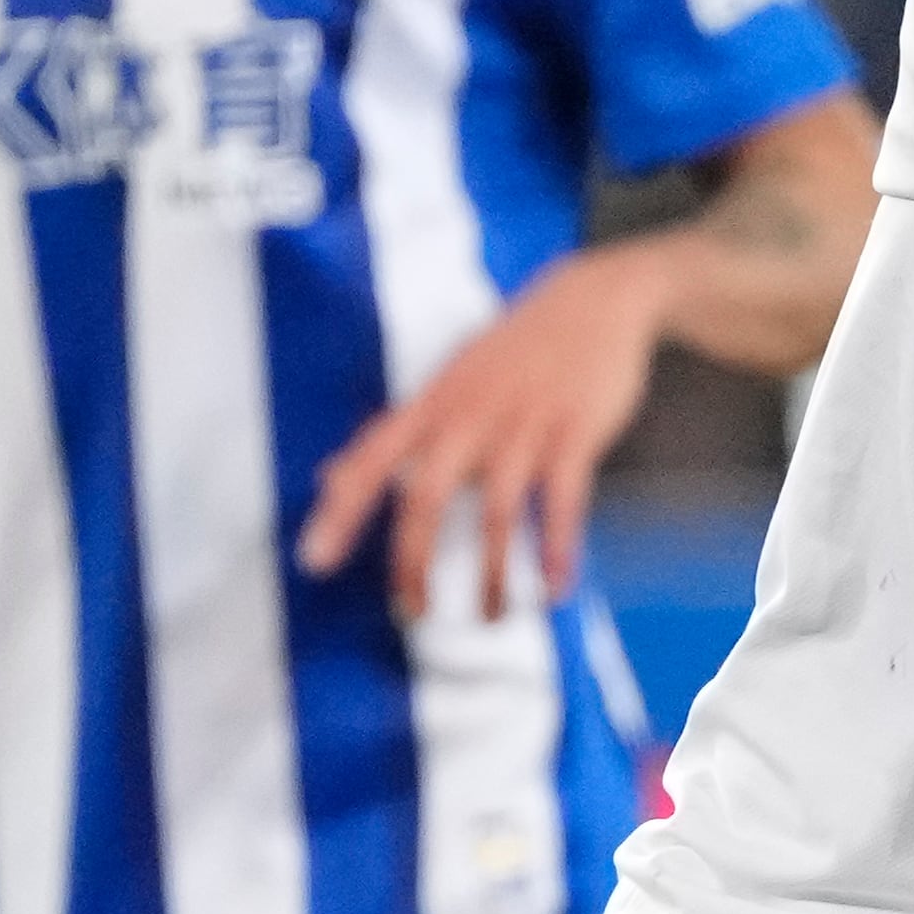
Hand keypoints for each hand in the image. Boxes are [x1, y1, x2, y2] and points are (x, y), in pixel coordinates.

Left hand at [296, 243, 671, 617]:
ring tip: (493, 614)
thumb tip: (331, 476)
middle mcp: (471, 415)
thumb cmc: (518, 345)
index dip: (340, 509)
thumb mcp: (450, 378)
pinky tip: (557, 583)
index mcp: (435, 402)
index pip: (372, 458)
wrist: (598, 298)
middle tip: (410, 610)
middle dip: (413, 560)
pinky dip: (559, 547)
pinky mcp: (575, 432)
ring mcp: (524, 423)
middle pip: (425, 495)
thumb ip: (396, 432)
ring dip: (495, 571)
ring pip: (497, 510)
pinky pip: (562, 501)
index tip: (315, 559)